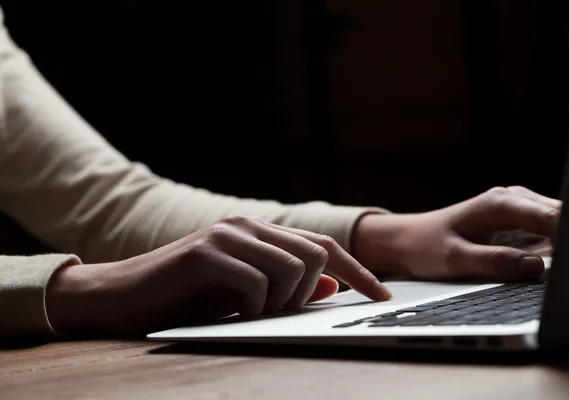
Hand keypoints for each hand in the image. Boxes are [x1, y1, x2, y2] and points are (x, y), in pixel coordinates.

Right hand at [47, 215, 391, 334]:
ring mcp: (227, 234)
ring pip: (294, 268)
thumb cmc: (186, 298)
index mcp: (259, 232)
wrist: (123, 296)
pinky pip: (257, 282)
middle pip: (317, 254)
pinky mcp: (206, 251)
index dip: (358, 271)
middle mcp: (247, 225)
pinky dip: (253, 306)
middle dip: (309, 294)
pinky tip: (231, 311)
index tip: (381, 296)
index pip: (323, 244)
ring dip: (280, 302)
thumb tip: (331, 286)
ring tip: (250, 313)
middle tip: (279, 313)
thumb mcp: (246, 295)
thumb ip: (287, 286)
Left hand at [353, 186, 560, 281]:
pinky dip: (553, 250)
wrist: (408, 240)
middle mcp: (513, 200)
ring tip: (559, 269)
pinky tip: (545, 266)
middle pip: (561, 218)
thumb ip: (494, 262)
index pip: (552, 217)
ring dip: (563, 247)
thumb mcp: (455, 259)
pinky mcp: (519, 225)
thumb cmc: (426, 247)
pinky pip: (547, 236)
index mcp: (500, 203)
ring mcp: (518, 211)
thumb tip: (535, 267)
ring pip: (558, 226)